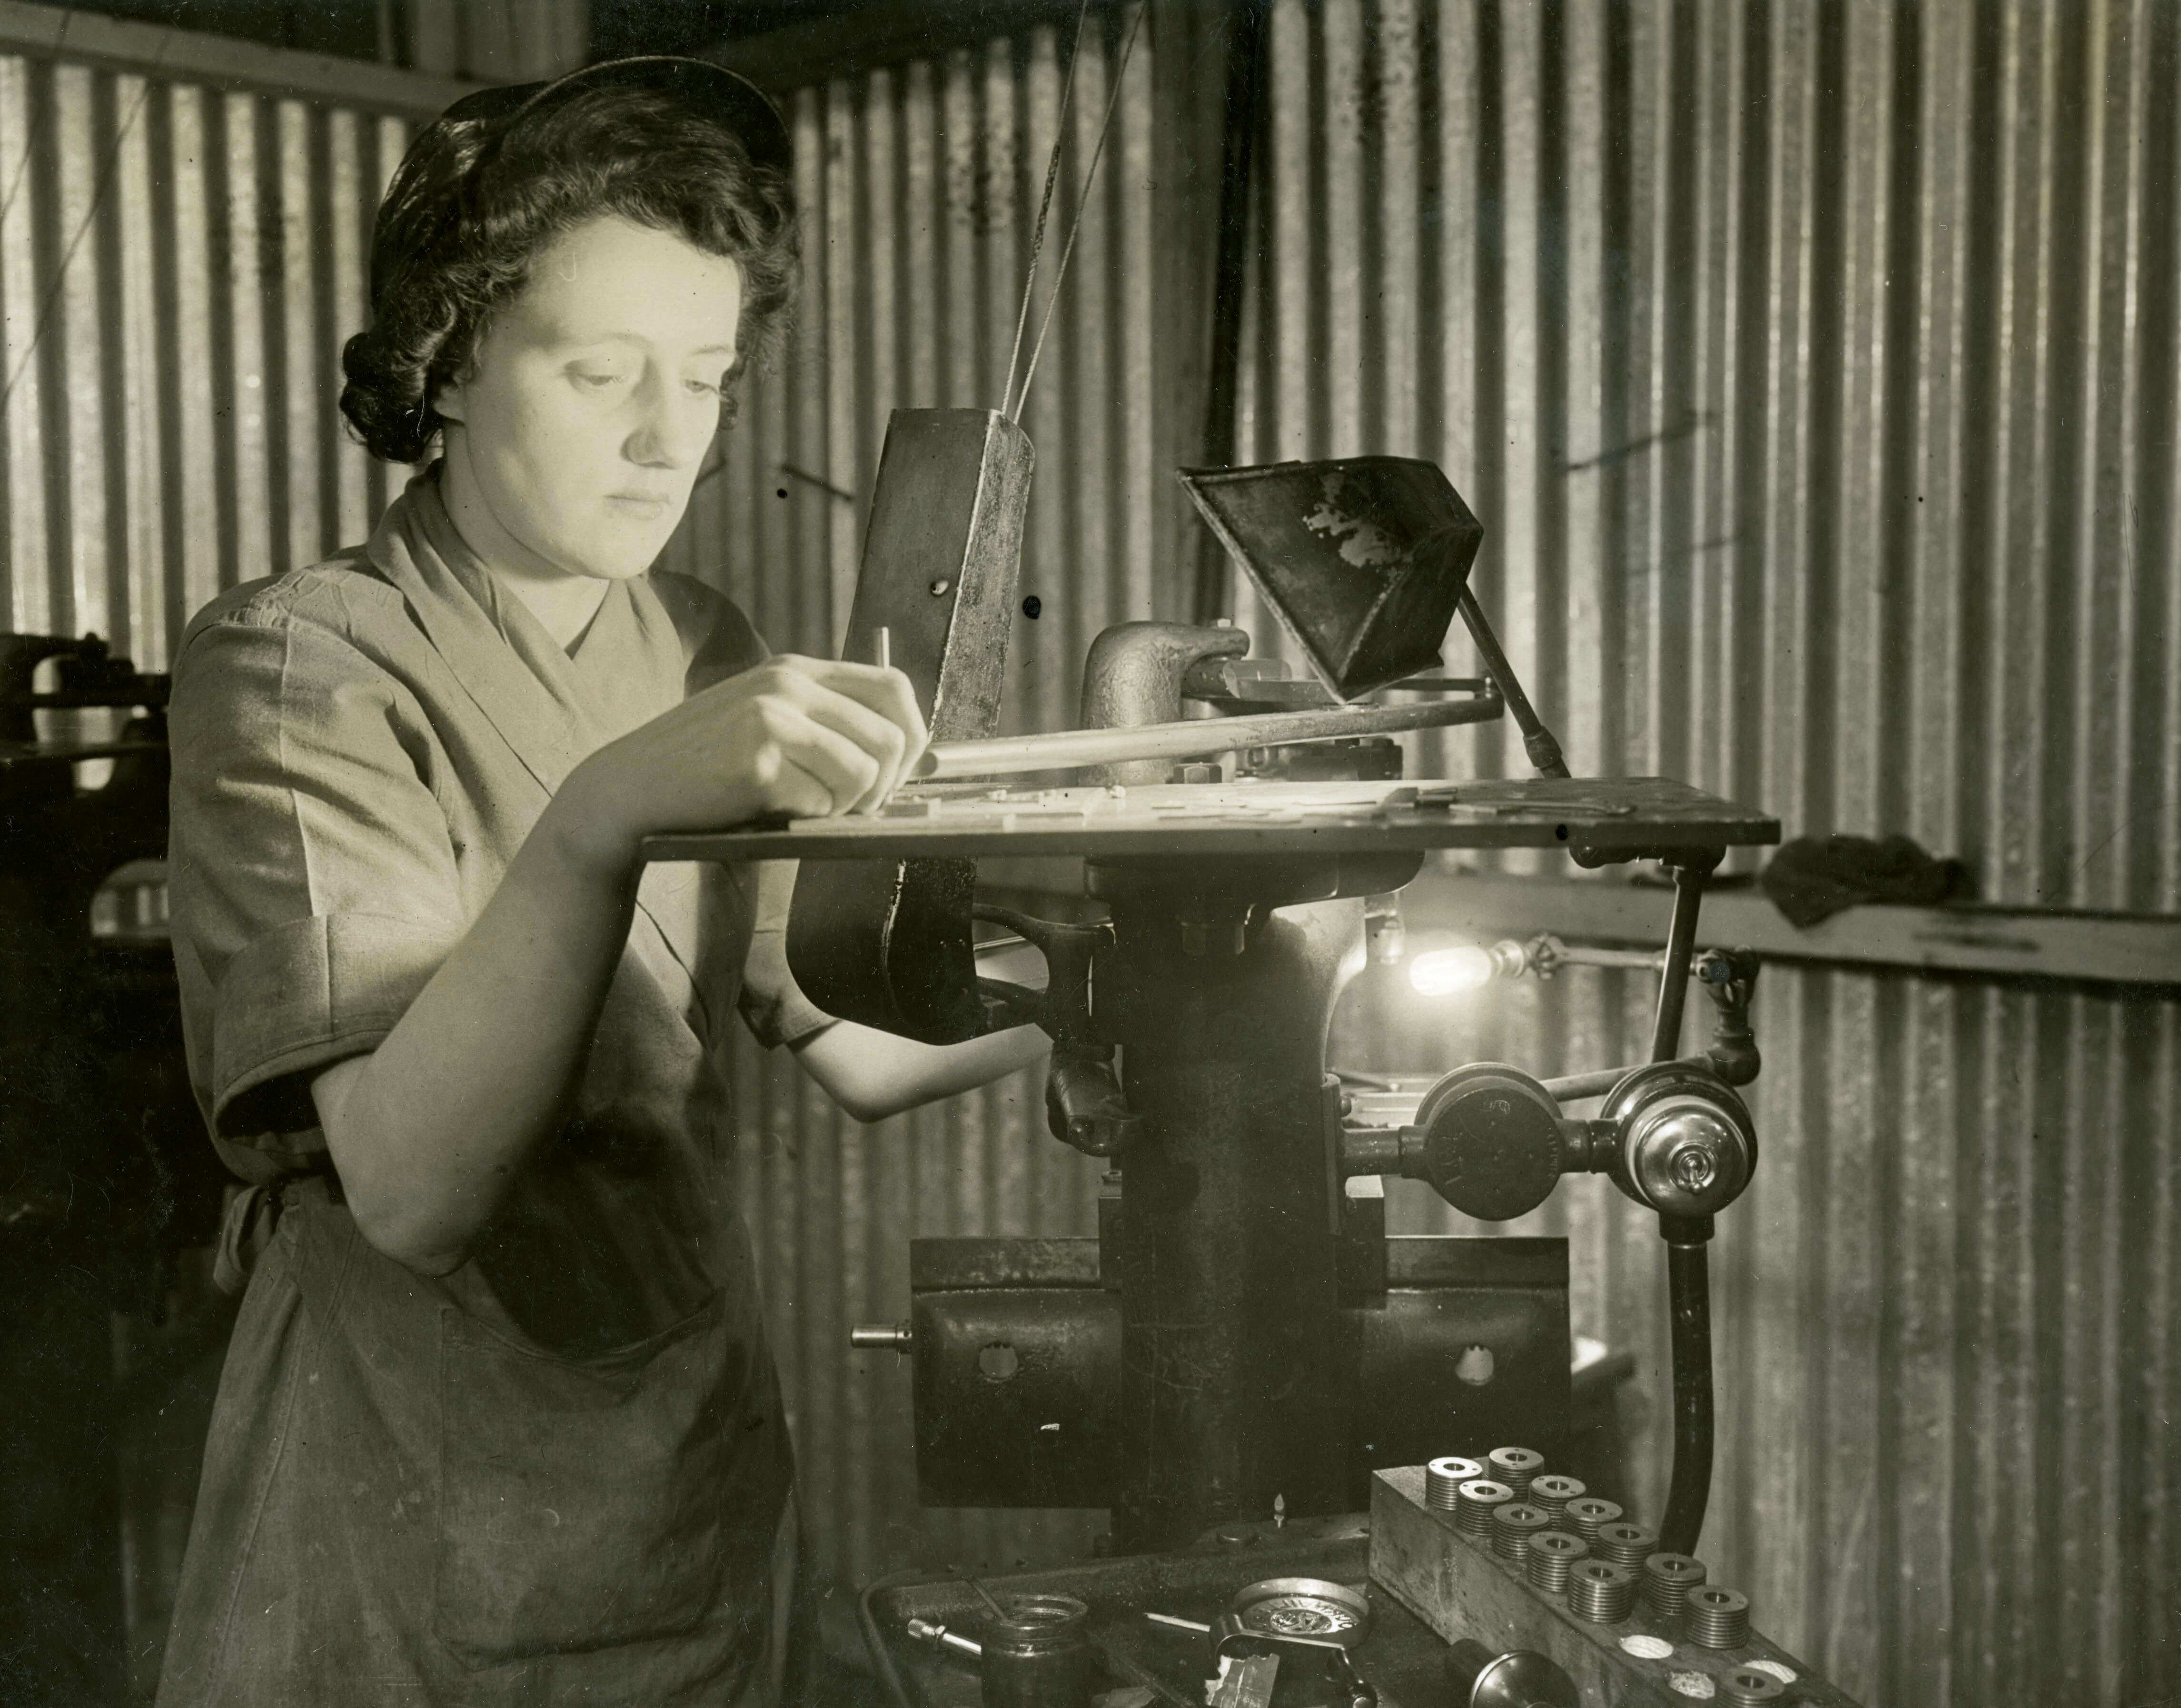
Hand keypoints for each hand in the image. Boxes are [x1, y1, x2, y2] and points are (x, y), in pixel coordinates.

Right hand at [552, 656, 926, 873]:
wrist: (631, 790)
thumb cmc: (705, 768)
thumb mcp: (767, 723)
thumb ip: (824, 724)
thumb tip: (905, 753)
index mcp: (795, 670)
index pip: (894, 687)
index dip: (912, 737)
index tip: (896, 774)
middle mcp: (788, 683)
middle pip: (892, 736)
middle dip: (886, 785)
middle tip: (855, 808)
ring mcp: (772, 717)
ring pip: (865, 772)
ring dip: (848, 806)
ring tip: (808, 809)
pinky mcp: (758, 759)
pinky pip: (822, 802)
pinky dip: (809, 819)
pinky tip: (773, 812)